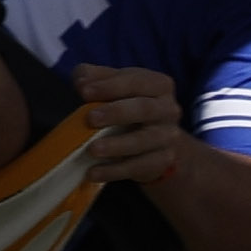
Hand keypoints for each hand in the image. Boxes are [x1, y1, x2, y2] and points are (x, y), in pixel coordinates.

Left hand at [73, 65, 191, 195]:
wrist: (159, 140)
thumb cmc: (130, 105)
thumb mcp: (116, 86)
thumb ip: (96, 77)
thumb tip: (81, 79)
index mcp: (159, 85)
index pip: (136, 81)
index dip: (110, 86)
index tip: (83, 91)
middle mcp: (168, 109)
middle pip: (144, 109)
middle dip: (116, 113)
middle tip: (90, 118)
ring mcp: (168, 136)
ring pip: (143, 141)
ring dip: (116, 146)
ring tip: (92, 150)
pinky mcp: (162, 161)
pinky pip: (139, 167)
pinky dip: (114, 171)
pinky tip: (93, 172)